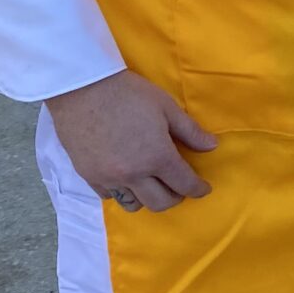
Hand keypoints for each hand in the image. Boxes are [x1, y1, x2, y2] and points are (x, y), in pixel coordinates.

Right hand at [47, 69, 217, 212]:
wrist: (81, 87)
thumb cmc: (128, 93)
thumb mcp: (166, 107)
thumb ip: (190, 131)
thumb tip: (212, 146)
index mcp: (157, 157)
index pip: (185, 184)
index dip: (198, 189)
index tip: (203, 188)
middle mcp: (134, 174)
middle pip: (161, 203)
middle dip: (176, 197)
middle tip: (179, 186)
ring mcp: (109, 178)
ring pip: (134, 205)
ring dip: (148, 198)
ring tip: (151, 184)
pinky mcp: (88, 175)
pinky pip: (110, 196)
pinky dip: (123, 192)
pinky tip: (126, 179)